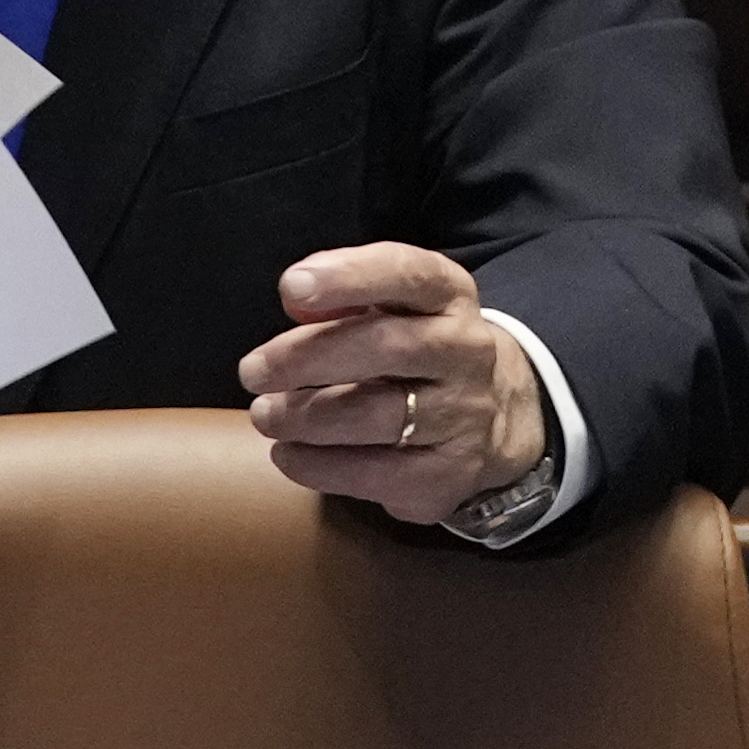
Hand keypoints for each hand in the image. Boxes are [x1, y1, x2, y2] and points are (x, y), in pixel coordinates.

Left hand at [235, 243, 544, 527]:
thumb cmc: (413, 345)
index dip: (349, 277)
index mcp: (447, 296)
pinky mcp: (452, 472)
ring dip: (306, 417)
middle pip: (387, 347)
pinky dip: (321, 467)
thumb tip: (296, 297)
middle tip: (252, 371)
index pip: (406, 274)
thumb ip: (343, 292)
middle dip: (307, 358)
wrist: (496, 412)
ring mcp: (464, 415)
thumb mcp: (392, 302)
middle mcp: (466, 351)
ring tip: (265, 415)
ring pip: (379, 416)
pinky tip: (288, 454)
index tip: (292, 286)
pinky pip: (379, 474)